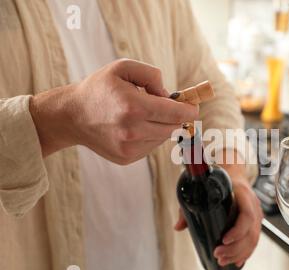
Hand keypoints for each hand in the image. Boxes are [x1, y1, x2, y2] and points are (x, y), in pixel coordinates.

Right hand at [29, 59, 198, 163]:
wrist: (72, 116)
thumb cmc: (99, 88)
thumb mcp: (123, 68)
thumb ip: (152, 75)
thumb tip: (169, 95)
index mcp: (133, 107)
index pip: (176, 113)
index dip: (189, 110)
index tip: (193, 106)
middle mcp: (133, 131)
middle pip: (173, 127)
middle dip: (176, 116)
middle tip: (170, 105)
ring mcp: (130, 148)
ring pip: (163, 137)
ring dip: (162, 125)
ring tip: (143, 113)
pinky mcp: (127, 158)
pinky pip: (151, 146)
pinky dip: (150, 135)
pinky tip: (135, 126)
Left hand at [175, 154, 262, 267]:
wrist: (234, 172)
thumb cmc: (218, 180)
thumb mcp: (202, 189)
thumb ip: (189, 206)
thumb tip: (177, 227)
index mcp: (243, 194)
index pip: (247, 215)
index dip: (237, 231)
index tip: (224, 240)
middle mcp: (253, 205)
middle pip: (250, 232)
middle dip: (235, 248)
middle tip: (218, 255)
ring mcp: (257, 214)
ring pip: (253, 238)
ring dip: (239, 253)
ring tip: (222, 260)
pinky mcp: (255, 221)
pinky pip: (254, 239)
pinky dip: (246, 252)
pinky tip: (237, 261)